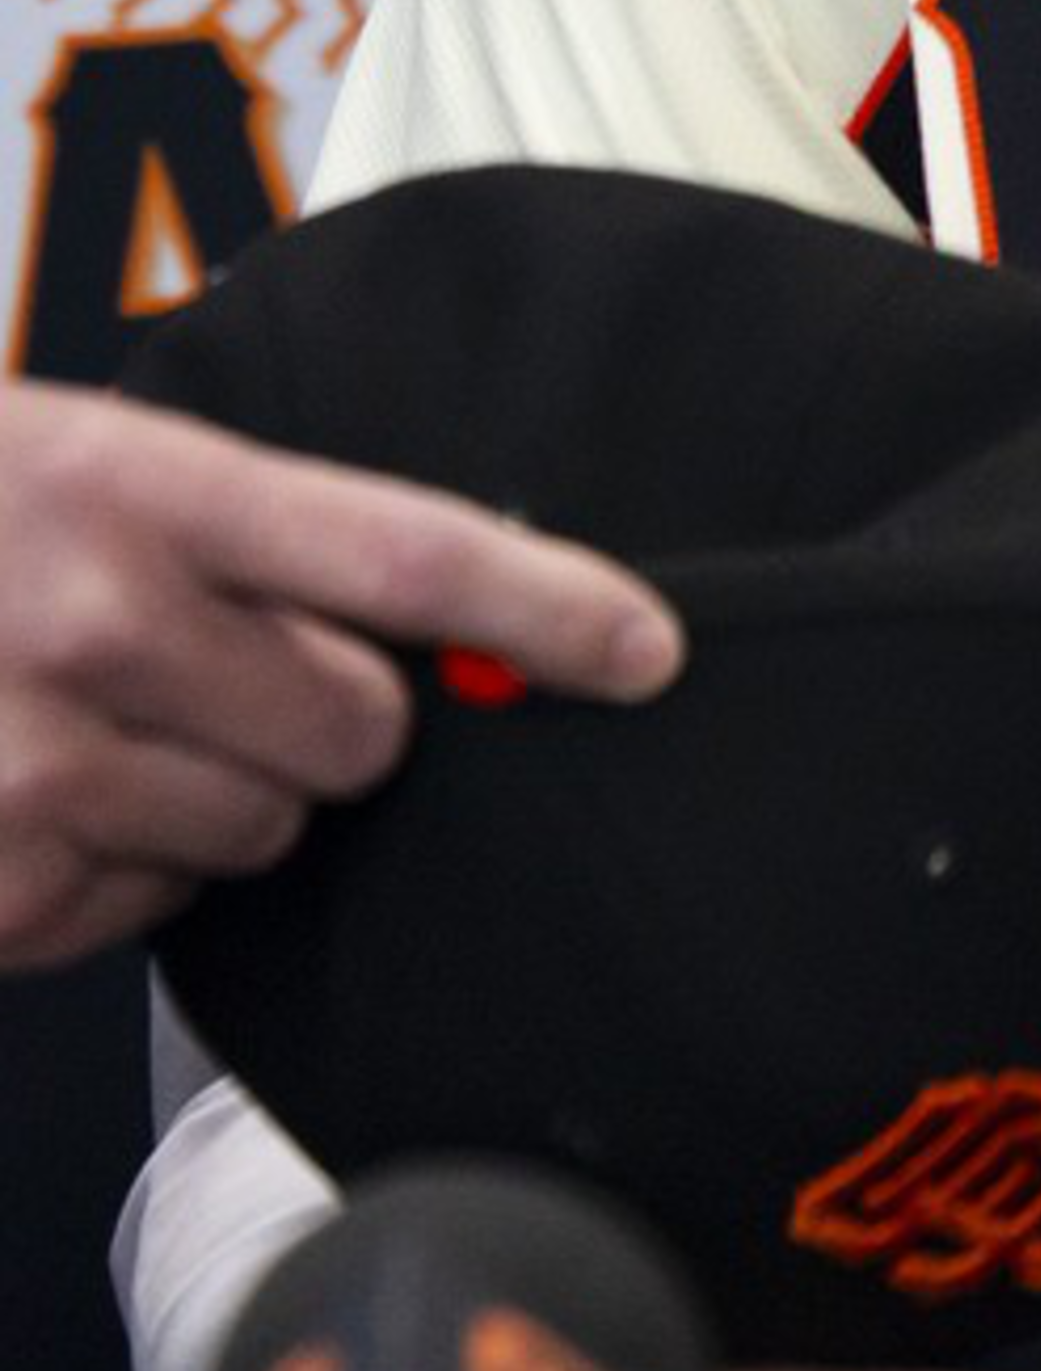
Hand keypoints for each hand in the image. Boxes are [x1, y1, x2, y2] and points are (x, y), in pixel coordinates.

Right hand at [0, 374, 683, 970]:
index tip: (648, 650)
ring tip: (86, 721)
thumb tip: (420, 624)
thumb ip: (242, 531)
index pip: (407, 553)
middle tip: (208, 666)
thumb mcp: (73, 461)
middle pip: (360, 725)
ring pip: (265, 829)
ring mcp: (38, 773)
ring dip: (213, 792)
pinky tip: (27, 793)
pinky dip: (113, 867)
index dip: (549, 606)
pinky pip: (150, 909)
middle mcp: (98, 629)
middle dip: (324, 710)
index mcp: (134, 492)